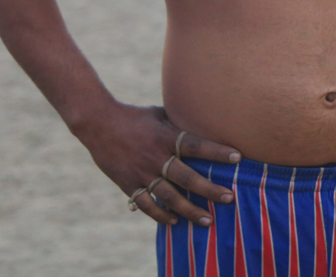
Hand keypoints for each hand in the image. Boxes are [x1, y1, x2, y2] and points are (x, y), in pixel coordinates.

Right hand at [80, 103, 240, 225]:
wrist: (98, 123)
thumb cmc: (134, 116)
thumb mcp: (159, 114)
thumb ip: (179, 123)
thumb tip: (204, 124)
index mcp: (164, 136)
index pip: (195, 145)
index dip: (216, 152)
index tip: (237, 157)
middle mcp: (155, 156)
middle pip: (187, 177)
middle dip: (210, 190)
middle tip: (229, 198)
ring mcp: (141, 172)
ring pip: (169, 196)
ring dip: (190, 210)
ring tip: (208, 220)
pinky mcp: (128, 184)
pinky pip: (146, 204)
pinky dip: (160, 214)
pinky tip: (175, 221)